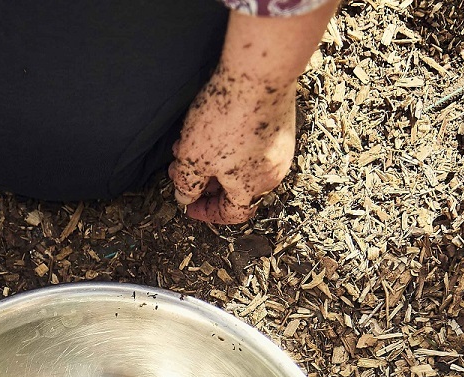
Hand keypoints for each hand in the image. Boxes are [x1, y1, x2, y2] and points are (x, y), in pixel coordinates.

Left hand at [169, 5, 333, 224]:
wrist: (259, 74)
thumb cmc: (226, 120)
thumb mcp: (194, 157)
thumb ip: (187, 182)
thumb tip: (185, 197)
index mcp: (252, 188)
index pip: (233, 214)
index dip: (208, 213)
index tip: (189, 204)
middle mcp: (272, 172)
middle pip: (237, 188)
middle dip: (206, 182)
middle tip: (183, 169)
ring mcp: (280, 146)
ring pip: (243, 163)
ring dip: (215, 160)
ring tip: (190, 144)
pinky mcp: (280, 122)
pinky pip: (254, 142)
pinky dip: (231, 142)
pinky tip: (212, 125)